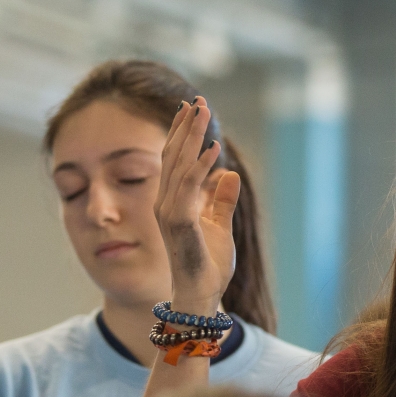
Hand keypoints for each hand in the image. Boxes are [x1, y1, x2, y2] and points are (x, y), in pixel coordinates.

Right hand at [154, 97, 239, 316]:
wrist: (201, 296)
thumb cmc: (207, 265)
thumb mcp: (220, 225)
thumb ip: (221, 200)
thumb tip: (230, 175)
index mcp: (172, 201)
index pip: (174, 159)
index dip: (182, 132)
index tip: (193, 107)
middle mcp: (165, 203)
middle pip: (173, 155)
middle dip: (186, 126)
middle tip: (198, 100)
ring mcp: (169, 213)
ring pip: (179, 166)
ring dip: (192, 138)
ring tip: (204, 113)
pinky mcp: (180, 224)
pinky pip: (190, 189)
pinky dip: (201, 167)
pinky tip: (214, 150)